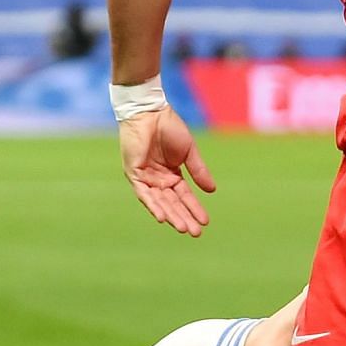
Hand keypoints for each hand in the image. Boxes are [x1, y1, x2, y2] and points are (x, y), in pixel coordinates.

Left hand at [118, 106, 216, 235]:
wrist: (151, 112)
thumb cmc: (169, 127)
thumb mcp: (189, 152)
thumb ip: (199, 171)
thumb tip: (212, 191)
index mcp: (172, 174)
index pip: (184, 196)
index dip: (195, 209)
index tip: (206, 222)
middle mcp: (158, 180)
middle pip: (173, 203)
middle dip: (184, 218)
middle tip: (196, 233)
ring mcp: (145, 178)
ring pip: (159, 202)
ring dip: (171, 216)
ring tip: (183, 228)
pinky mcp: (134, 173)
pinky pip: (144, 194)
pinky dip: (153, 205)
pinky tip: (163, 217)